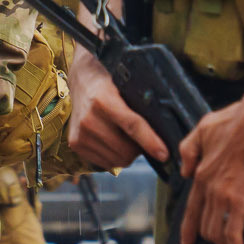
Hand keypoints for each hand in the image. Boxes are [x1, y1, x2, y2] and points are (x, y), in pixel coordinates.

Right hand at [66, 47, 167, 172]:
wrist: (81, 80)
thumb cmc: (110, 82)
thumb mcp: (126, 85)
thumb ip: (142, 104)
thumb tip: (167, 127)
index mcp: (102, 99)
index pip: (132, 125)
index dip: (150, 142)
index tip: (164, 154)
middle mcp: (88, 118)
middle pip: (126, 150)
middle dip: (140, 149)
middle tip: (144, 139)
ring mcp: (80, 133)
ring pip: (117, 160)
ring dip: (128, 154)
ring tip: (127, 138)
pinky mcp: (75, 144)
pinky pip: (106, 163)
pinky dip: (115, 157)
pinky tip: (114, 142)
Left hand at [177, 85, 243, 243]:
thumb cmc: (236, 120)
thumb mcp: (202, 129)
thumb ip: (189, 149)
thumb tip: (184, 171)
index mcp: (200, 171)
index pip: (190, 206)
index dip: (188, 226)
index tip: (187, 240)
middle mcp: (207, 187)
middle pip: (202, 222)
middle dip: (206, 238)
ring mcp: (222, 196)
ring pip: (216, 232)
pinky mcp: (240, 202)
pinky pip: (233, 233)